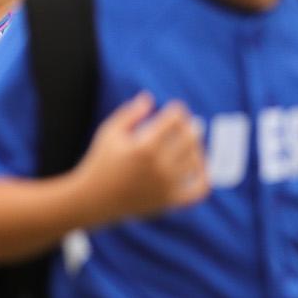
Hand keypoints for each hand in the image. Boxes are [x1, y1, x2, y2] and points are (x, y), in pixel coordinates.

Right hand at [74, 92, 208, 221]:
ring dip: (197, 148)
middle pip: (190, 138)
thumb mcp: (109, 133)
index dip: (177, 111)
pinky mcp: (170, 201)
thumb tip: (149, 97)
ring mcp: (166, 185)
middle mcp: (158, 166)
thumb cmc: (101, 162)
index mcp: (144, 147)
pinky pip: (199, 189)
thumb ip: (130, 113)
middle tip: (186, 124)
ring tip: (190, 142)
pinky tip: (198, 167)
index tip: (175, 109)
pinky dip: (205, 177)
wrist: (93, 200)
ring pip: (196, 160)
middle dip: (189, 126)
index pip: (174, 120)